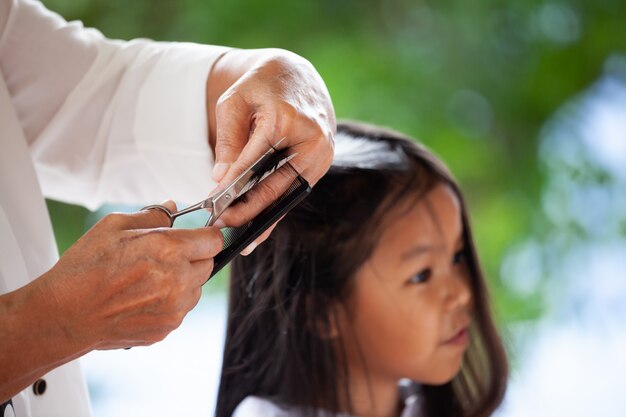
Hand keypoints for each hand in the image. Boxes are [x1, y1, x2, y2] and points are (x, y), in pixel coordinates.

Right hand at [34, 201, 222, 349]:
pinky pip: (181, 309)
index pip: (214, 241)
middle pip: (208, 264)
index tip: (197, 237)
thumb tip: (172, 207)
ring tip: (149, 280)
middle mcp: (178, 280)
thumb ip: (152, 216)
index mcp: (168, 249)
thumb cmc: (86, 269)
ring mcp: (174, 307)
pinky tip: (142, 298)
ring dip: (183, 282)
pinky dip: (169, 302)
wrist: (66, 314)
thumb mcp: (114, 227)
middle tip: (165, 258)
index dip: (205, 237)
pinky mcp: (167, 327)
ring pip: (196, 289)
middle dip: (193, 258)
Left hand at [206, 48, 334, 246]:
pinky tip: (261, 227)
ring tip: (241, 237)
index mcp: (286, 119)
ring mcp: (321, 154)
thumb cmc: (261, 86)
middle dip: (247, 209)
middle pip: (275, 185)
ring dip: (264, 217)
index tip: (213, 208)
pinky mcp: (322, 163)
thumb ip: (228, 141)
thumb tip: (220, 180)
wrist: (296, 75)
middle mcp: (310, 139)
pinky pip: (295, 191)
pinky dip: (277, 208)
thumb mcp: (234, 102)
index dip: (232, 189)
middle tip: (223, 226)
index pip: (253, 163)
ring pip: (288, 194)